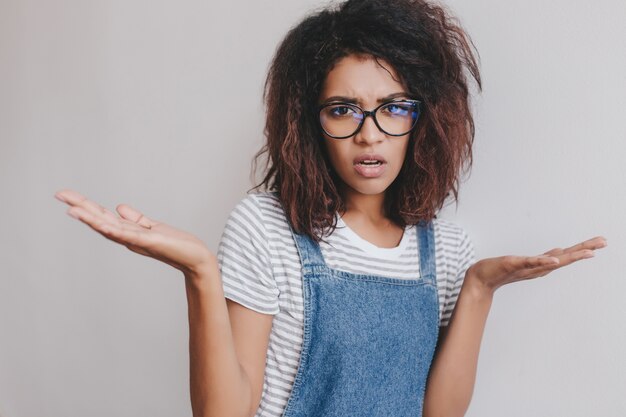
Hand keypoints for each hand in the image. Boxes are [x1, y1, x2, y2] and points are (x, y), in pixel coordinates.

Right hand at [54, 189, 215, 275]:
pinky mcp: (149, 241)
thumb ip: (135, 218)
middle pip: (100, 220)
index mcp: (128, 232)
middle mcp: (128, 237)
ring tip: (71, 208)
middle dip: (80, 207)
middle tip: (59, 194)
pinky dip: (113, 229)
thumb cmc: (175, 244)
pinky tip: (100, 222)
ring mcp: (137, 240)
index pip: (102, 217)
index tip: (66, 195)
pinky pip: (128, 234)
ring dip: (90, 218)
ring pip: (108, 228)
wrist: (195, 259)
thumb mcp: (151, 226)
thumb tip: (118, 207)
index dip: (85, 206)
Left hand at [465, 236, 607, 295]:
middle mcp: (538, 268)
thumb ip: (543, 258)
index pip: (566, 256)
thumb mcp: (526, 262)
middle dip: (584, 251)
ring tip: (588, 252)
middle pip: (565, 258)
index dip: (583, 249)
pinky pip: (530, 263)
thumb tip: (559, 251)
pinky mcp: (514, 265)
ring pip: (552, 262)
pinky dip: (543, 261)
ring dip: (570, 257)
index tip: (600, 243)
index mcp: (541, 266)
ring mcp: (527, 267)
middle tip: (603, 243)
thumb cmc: (501, 270)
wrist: (480, 279)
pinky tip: (555, 259)